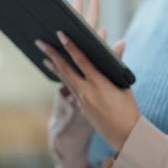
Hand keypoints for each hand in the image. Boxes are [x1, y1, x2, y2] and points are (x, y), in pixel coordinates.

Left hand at [36, 0, 140, 151]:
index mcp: (99, 83)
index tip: (60, 34)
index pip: (81, 60)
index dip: (70, 46)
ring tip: (43, 55)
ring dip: (53, 65)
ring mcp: (81, 99)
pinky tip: (56, 70)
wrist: (124, 134)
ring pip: (64, 78)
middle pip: (65, 68)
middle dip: (52, 54)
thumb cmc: (128, 107)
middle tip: (40, 42)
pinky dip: (61, 76)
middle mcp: (86, 91)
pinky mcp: (80, 105)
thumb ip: (117, 63)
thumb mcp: (124, 84)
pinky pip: (68, 86)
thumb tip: (121, 42)